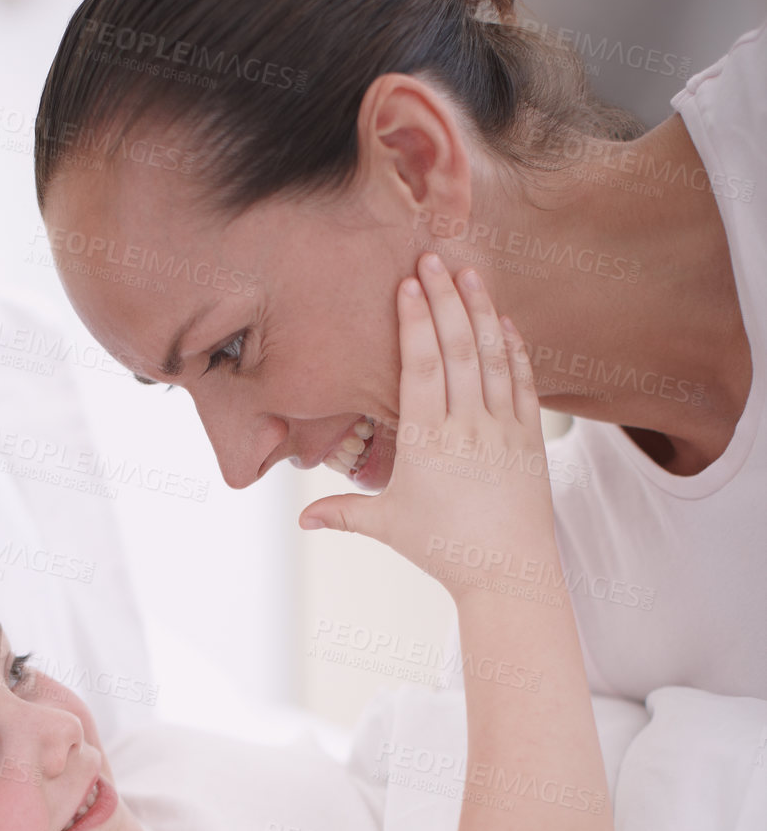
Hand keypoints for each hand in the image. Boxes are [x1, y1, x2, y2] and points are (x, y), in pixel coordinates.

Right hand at [300, 256, 554, 601]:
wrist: (508, 574)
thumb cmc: (443, 550)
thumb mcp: (387, 527)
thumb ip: (342, 514)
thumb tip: (299, 521)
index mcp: (428, 441)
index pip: (422, 366)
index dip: (416, 321)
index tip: (409, 283)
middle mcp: (468, 427)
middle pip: (457, 348)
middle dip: (445, 298)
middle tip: (434, 256)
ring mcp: (504, 429)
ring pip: (491, 357)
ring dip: (480, 311)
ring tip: (470, 274)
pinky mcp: (530, 438)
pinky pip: (522, 382)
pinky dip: (512, 348)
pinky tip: (503, 322)